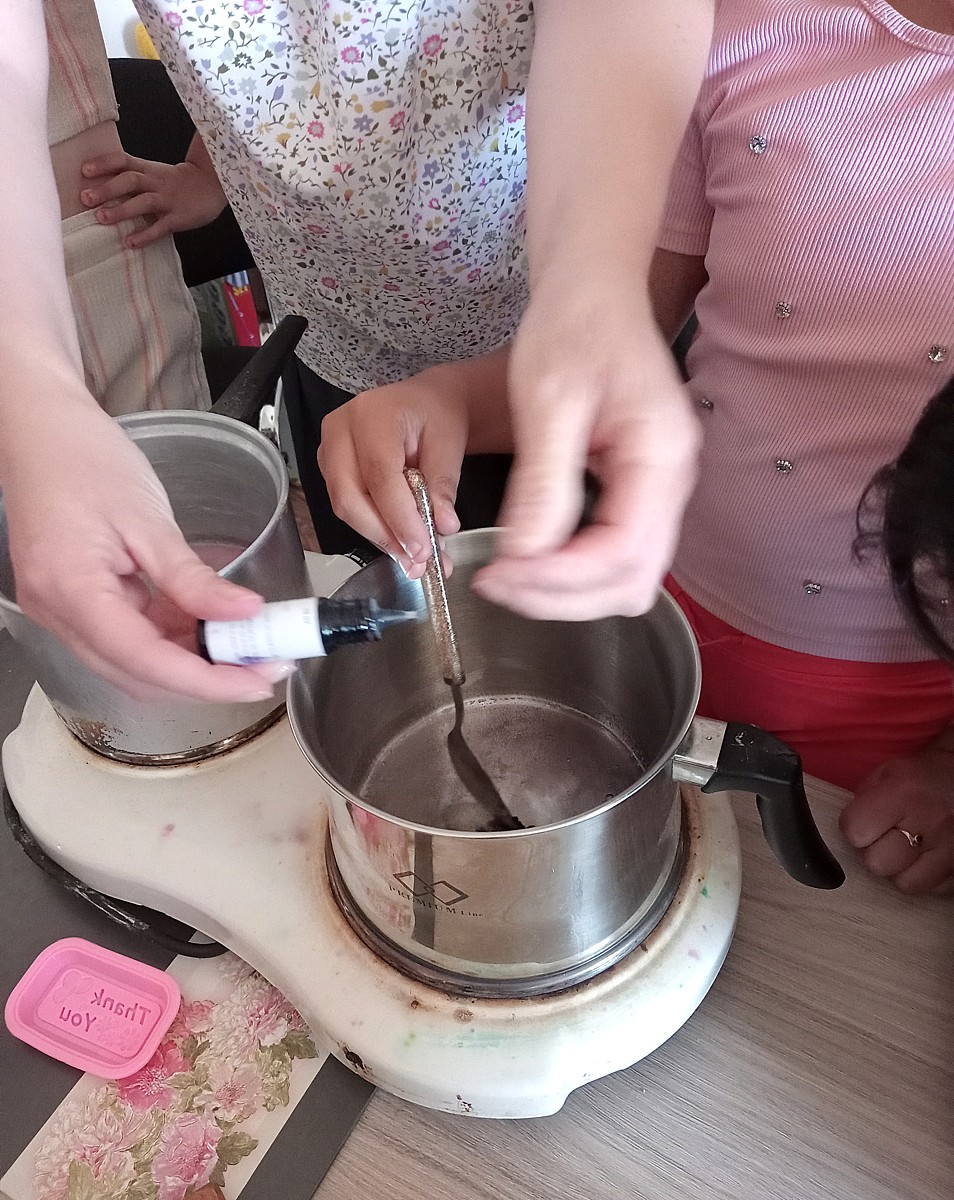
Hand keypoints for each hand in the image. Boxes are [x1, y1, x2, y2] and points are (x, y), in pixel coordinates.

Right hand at [4, 399, 272, 702]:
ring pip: (134, 664)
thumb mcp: (148, 520)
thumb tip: (244, 614)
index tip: (257, 681)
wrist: (38, 431)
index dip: (206, 681)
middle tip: (264, 665)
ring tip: (245, 646)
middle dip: (206, 678)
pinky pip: (126, 638)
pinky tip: (208, 627)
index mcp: (70, 591)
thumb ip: (194, 578)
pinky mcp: (73, 604)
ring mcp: (61, 612)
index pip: (145, 661)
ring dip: (190, 663)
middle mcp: (58, 613)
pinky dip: (169, 640)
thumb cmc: (83, 459)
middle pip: (139, 674)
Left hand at [79, 149, 226, 248]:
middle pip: (130, 180)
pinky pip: (161, 227)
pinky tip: (130, 243)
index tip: (83, 171)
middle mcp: (156, 182)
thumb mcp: (155, 172)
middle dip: (107, 189)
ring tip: (101, 219)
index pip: (123, 161)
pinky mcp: (179, 218)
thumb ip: (133, 177)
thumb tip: (101, 185)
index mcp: (148, 169)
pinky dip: (145, 235)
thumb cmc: (177, 182)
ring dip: (121, 210)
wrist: (211, 185)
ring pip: (143, 202)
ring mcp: (168, 200)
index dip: (103, 164)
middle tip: (86, 198)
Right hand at [319, 359, 504, 576]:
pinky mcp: (330, 468)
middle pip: (350, 496)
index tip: (421, 547)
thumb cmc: (435, 415)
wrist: (424, 403)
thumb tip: (442, 526)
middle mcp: (340, 430)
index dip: (399, 517)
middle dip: (384, 534)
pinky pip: (348, 506)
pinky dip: (374, 527)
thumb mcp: (449, 444)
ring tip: (412, 557)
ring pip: (345, 506)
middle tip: (416, 559)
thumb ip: (443, 486)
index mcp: (371, 414)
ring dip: (379, 537)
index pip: (379, 475)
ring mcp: (329, 449)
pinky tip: (399, 541)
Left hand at [473, 288, 700, 620]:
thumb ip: (543, 482)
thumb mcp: (549, 399)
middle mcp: (673, 483)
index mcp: (660, 456)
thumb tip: (523, 555)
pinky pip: (616, 553)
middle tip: (497, 583)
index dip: (559, 579)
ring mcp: (660, 489)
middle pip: (631, 580)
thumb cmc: (573, 326)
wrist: (594, 289)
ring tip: (508, 575)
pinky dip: (574, 570)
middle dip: (562, 596)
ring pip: (626, 576)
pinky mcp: (639, 490)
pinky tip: (531, 557)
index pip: (620, 553)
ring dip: (568, 591)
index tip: (499, 575)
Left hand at [840, 731, 953, 893]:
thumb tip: (849, 829)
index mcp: (904, 792)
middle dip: (875, 851)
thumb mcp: (890, 772)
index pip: (854, 830)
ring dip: (900, 869)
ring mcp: (951, 848)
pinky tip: (927, 855)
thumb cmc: (928, 776)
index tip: (861, 823)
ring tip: (907, 848)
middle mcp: (929, 821)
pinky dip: (926, 876)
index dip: (853, 828)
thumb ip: (864, 799)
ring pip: (905, 883)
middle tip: (886, 836)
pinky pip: (932, 888)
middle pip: (877, 863)